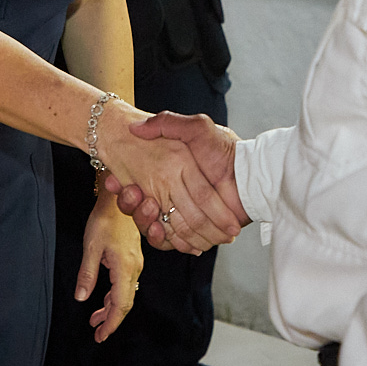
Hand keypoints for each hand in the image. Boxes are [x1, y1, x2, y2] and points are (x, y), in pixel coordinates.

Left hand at [79, 197, 142, 342]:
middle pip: (125, 303)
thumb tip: (81, 297)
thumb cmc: (105, 219)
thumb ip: (87, 274)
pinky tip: (103, 301)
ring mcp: (134, 264)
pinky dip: (114, 296)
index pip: (121, 304)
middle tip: (98, 335)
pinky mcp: (131, 259)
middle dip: (112, 320)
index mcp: (124, 268)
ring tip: (95, 321)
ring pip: (125, 294)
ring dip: (111, 309)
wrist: (120, 199)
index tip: (101, 335)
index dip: (112, 322)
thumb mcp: (91, 247)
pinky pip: (124, 285)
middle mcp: (134, 269)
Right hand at [105, 113, 247, 250]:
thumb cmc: (226, 150)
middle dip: (131, 205)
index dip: (123, 185)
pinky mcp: (195, 232)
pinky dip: (166, 240)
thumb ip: (168, 123)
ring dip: (145, 222)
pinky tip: (162, 230)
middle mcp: (173, 195)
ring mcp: (183, 215)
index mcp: (170, 173)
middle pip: (141, 208)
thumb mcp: (198, 128)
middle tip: (132, 196)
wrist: (252, 176)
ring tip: (149, 211)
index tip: (115, 182)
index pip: (138, 184)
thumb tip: (136, 127)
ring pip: (153, 227)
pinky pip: (173, 242)